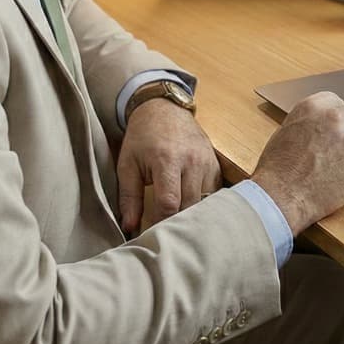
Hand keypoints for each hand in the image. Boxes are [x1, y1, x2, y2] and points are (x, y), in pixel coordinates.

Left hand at [116, 99, 221, 233]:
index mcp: (167, 161)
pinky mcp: (216, 164)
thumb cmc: (142, 138)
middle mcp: (192, 161)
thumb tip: (129, 227)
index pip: (169, 203)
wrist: (164, 109)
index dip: (161, 223)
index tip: (152, 234)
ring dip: (192, 215)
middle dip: (177, 223)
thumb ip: (129, 197)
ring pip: (205, 203)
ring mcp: (207, 162)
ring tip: (179, 224)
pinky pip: (214, 193)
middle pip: (190, 206)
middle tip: (165, 233)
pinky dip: (204, 205)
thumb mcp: (128, 165)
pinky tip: (192, 209)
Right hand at [250, 92, 343, 236]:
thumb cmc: (277, 170)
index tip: (335, 128)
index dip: (336, 118)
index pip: (337, 101)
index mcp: (312, 107)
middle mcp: (333, 118)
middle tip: (339, 150)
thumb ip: (307, 123)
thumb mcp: (285, 132)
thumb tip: (320, 125)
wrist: (280, 196)